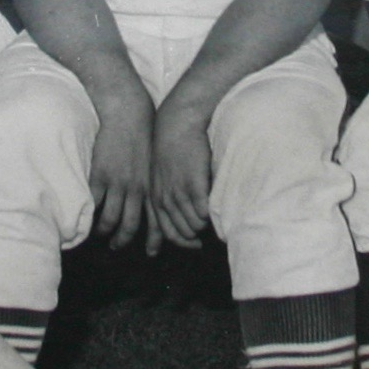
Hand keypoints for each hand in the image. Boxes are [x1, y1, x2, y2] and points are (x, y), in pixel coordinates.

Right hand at [86, 84, 155, 249]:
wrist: (129, 114)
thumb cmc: (143, 137)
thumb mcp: (154, 163)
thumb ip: (153, 183)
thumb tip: (153, 199)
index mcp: (152, 186)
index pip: (157, 220)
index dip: (156, 240)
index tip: (152, 253)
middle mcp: (137, 189)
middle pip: (130, 225)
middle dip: (122, 240)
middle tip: (115, 246)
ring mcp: (118, 183)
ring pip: (111, 218)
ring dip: (103, 230)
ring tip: (97, 234)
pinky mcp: (101, 175)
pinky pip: (94, 203)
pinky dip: (89, 214)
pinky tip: (85, 218)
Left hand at [146, 99, 214, 252]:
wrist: (176, 123)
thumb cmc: (171, 147)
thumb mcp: (159, 175)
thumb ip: (166, 194)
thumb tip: (180, 212)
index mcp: (155, 197)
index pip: (167, 231)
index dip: (181, 242)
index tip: (194, 245)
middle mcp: (165, 198)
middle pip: (181, 231)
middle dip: (193, 237)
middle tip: (203, 238)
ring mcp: (179, 192)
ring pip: (192, 224)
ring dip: (202, 227)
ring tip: (209, 222)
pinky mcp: (194, 183)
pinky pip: (202, 211)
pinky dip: (208, 216)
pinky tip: (213, 212)